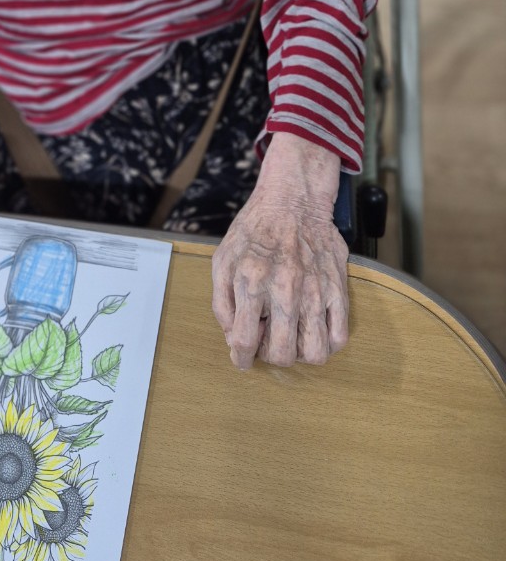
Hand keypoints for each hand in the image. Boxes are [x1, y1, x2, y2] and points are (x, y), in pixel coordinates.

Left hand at [211, 133, 348, 368]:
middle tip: (267, 343)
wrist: (293, 200)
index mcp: (250, 282)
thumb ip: (221, 301)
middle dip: (270, 357)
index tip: (241, 360)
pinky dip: (327, 343)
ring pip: (315, 352)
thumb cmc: (254, 230)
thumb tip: (231, 337)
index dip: (240, 359)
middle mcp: (284, 290)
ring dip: (300, 354)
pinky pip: (340, 336)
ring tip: (291, 338)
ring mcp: (315, 291)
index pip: (244, 341)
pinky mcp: (338, 289)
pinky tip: (313, 330)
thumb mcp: (222, 260)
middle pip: (282, 354)